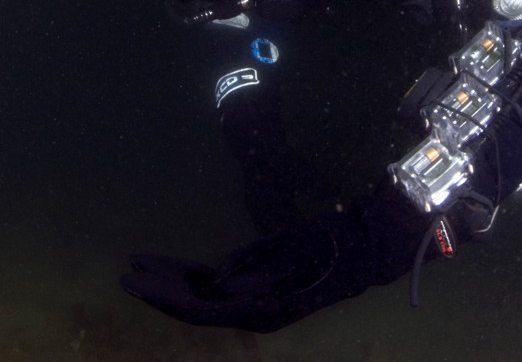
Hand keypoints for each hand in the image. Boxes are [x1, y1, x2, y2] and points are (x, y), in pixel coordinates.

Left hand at [121, 216, 366, 331]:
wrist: (361, 249)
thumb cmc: (332, 245)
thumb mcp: (294, 250)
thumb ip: (255, 267)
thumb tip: (217, 280)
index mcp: (260, 308)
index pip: (198, 309)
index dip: (163, 296)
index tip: (136, 281)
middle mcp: (251, 310)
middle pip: (191, 306)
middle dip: (157, 290)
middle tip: (125, 274)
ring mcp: (253, 299)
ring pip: (199, 295)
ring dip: (169, 280)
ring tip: (137, 264)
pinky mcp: (255, 284)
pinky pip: (213, 284)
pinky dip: (189, 273)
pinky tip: (170, 264)